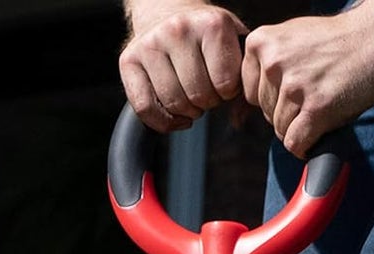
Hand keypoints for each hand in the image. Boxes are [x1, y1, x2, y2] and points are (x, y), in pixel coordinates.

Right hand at [120, 2, 248, 132]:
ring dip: (186, 111)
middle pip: (198, 96)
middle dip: (206, 102)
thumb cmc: (206, 38)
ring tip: (190, 97)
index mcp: (212, 24)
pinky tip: (175, 116)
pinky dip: (163, 123)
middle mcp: (178, 29)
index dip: (228, 93)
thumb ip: (245, 80)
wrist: (168, 11)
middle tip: (205, 90)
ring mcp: (150, 43)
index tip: (223, 83)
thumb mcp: (233, 46)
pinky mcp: (128, 60)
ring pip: (173, 104)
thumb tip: (238, 121)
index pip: (226, 84)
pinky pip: (145, 109)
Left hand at [243, 5, 373, 155]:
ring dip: (302, 127)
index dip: (274, 99)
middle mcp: (273, 62)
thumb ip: (267, 65)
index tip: (296, 89)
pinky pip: (296, 143)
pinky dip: (307, 146)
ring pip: (281, 131)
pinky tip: (320, 131)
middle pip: (266, 115)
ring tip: (324, 104)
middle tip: (315, 96)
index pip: (250, 95)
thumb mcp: (291, 40)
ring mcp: (294, 85)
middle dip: (289, 114)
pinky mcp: (316, 108)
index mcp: (261, 42)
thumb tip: (245, 110)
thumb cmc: (336, 43)